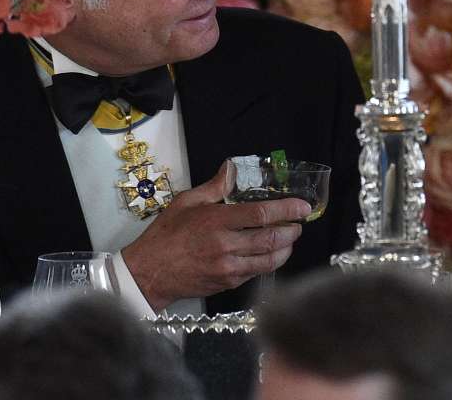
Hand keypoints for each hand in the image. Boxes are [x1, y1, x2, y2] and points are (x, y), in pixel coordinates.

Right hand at [122, 162, 309, 309]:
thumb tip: (232, 167)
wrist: (149, 273)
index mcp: (217, 221)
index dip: (286, 209)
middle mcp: (226, 246)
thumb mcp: (187, 202)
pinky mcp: (226, 283)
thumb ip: (215, 186)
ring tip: (291, 239)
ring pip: (268, 260)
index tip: (302, 206)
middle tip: (300, 223)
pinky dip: (269, 263)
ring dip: (285, 249)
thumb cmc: (166, 234)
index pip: (261, 214)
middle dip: (291, 230)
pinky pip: (256, 273)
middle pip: (270, 239)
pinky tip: (272, 254)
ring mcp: (228, 268)